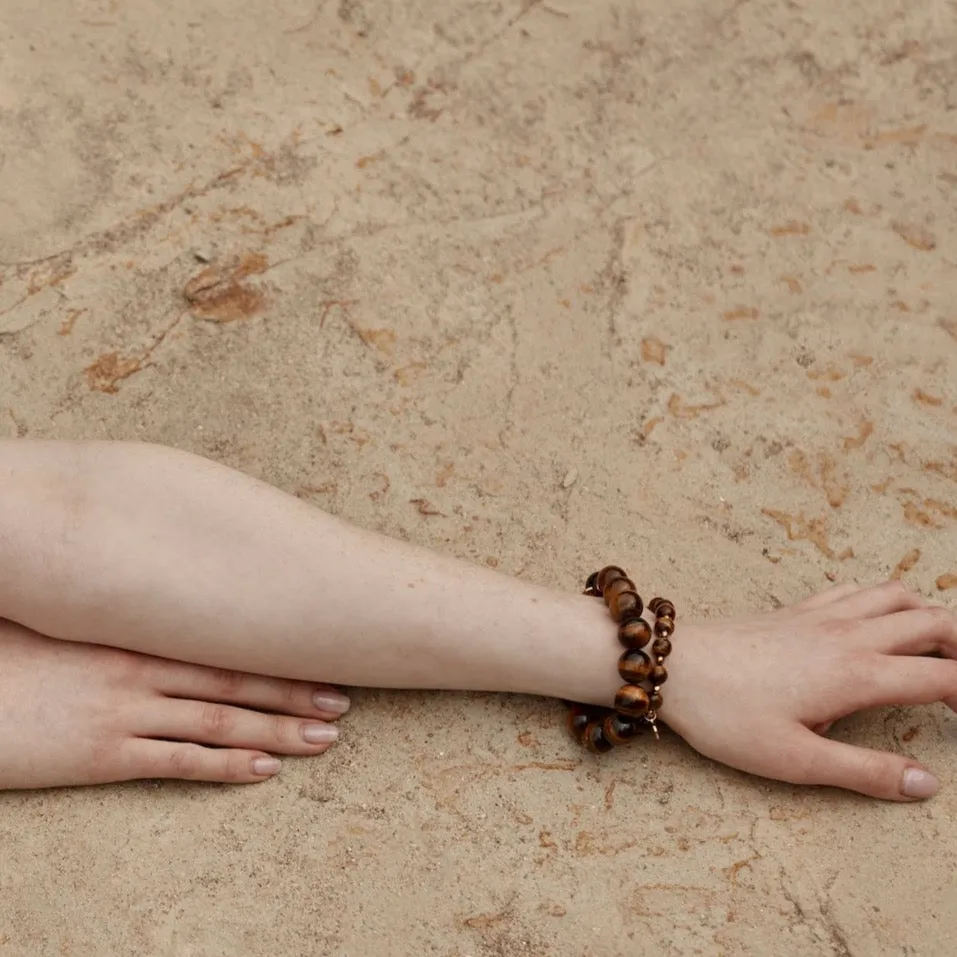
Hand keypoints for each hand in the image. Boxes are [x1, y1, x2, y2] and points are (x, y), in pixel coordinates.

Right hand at [0, 620, 349, 789]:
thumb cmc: (11, 647)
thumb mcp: (73, 619)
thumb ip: (124, 613)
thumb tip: (170, 602)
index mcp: (138, 634)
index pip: (225, 643)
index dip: (277, 653)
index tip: (323, 655)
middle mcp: (143, 670)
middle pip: (236, 681)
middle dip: (294, 692)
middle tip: (343, 699)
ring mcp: (127, 714)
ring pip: (221, 722)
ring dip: (278, 730)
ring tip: (326, 737)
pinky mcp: (104, 756)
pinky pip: (179, 762)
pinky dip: (227, 766)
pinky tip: (266, 770)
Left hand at [662, 581, 956, 800]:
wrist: (672, 665)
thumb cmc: (725, 714)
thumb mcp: (795, 759)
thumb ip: (865, 772)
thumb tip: (925, 784)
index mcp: (856, 674)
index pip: (942, 676)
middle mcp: (848, 635)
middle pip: (933, 621)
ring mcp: (821, 615)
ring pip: (897, 594)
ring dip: (929, 615)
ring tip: (938, 650)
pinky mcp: (796, 609)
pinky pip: (856, 589)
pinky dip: (885, 598)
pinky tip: (878, 619)